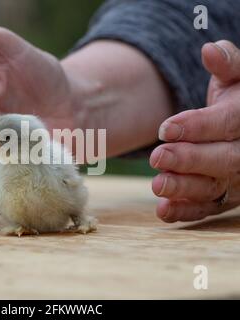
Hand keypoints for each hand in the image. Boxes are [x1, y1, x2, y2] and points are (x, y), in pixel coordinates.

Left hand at [150, 40, 239, 221]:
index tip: (165, 128)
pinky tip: (163, 210)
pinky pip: (207, 208)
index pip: (226, 124)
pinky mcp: (226, 197)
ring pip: (214, 187)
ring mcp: (237, 178)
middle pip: (222, 160)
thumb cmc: (235, 98)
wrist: (239, 127)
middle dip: (189, 159)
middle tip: (157, 157)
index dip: (197, 126)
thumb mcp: (236, 78)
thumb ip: (228, 64)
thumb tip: (210, 48)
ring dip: (184, 189)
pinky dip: (185, 211)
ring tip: (157, 185)